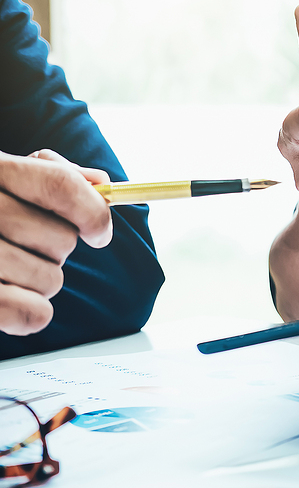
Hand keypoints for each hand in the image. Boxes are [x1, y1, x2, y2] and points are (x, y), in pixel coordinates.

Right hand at [0, 150, 112, 335]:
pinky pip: (33, 313)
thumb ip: (52, 175)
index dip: (93, 212)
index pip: (60, 185)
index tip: (99, 234)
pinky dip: (33, 312)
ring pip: (51, 279)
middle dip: (59, 250)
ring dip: (43, 280)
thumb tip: (100, 184)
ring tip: (10, 270)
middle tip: (29, 247)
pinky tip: (14, 301)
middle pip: (62, 239)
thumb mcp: (5, 178)